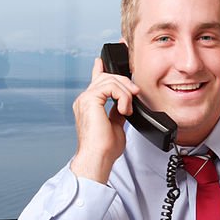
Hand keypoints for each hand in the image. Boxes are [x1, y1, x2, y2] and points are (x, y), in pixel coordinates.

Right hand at [69, 58, 139, 183]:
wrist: (98, 158)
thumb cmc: (104, 149)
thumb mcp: (115, 126)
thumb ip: (117, 112)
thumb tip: (124, 105)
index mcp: (88, 105)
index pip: (94, 82)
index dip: (99, 69)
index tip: (101, 60)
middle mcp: (84, 100)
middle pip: (106, 77)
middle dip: (124, 82)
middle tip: (135, 93)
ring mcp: (85, 99)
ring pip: (110, 80)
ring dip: (125, 92)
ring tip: (128, 108)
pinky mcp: (90, 100)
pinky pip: (111, 87)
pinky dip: (122, 97)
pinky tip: (124, 110)